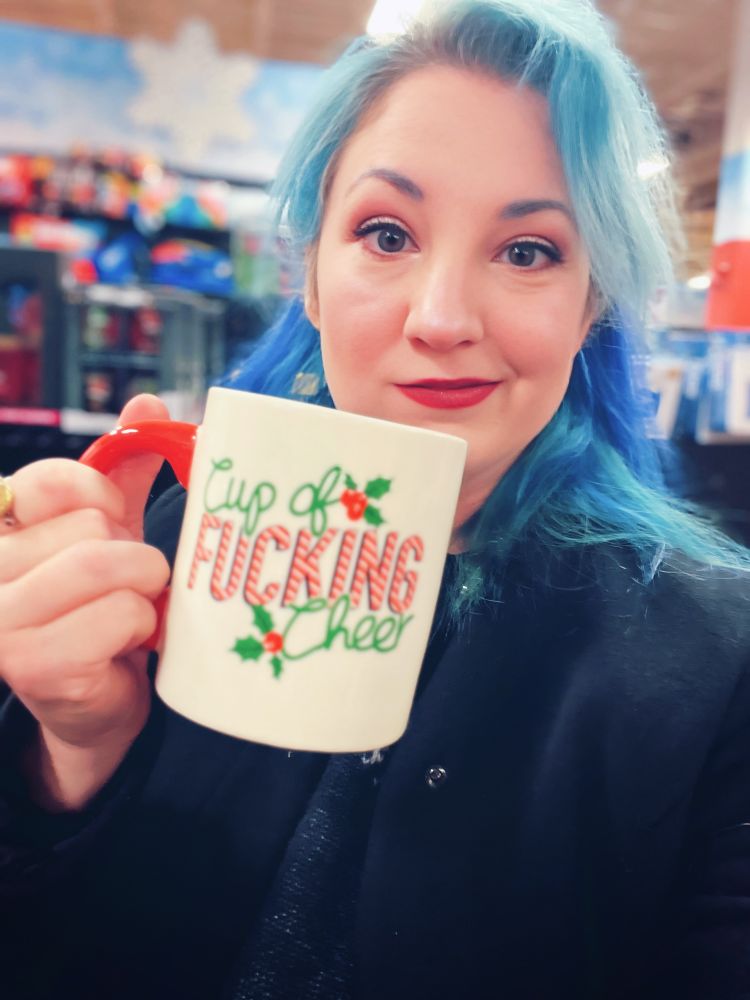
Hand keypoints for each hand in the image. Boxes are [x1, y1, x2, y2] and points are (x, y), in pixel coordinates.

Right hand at [0, 394, 171, 808]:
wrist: (96, 701)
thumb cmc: (102, 607)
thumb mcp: (112, 531)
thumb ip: (125, 471)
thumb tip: (148, 404)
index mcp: (0, 527)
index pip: (54, 480)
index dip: (104, 502)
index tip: (112, 530)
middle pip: (91, 527)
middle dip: (132, 555)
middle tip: (126, 586)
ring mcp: (0, 620)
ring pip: (104, 565)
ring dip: (143, 590)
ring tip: (133, 610)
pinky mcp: (29, 663)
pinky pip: (118, 614)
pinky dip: (142, 624)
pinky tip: (126, 644)